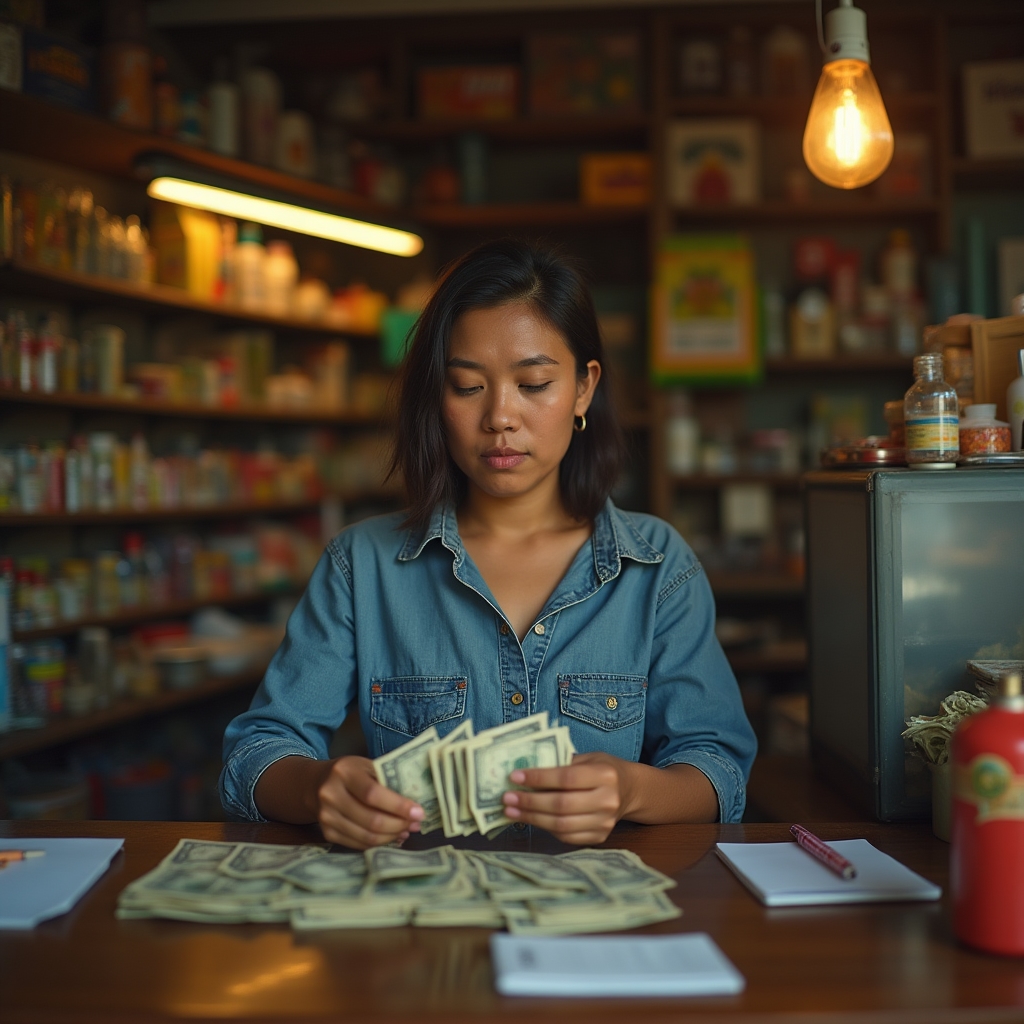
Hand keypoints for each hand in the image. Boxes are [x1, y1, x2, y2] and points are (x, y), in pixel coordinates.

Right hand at [316, 756, 423, 849]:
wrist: (315, 784)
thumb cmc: (350, 773)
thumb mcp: (365, 766)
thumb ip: (386, 780)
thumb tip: (414, 804)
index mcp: (344, 772)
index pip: (373, 793)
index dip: (398, 806)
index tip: (418, 812)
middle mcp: (331, 795)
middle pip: (371, 819)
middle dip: (399, 824)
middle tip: (416, 824)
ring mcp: (326, 816)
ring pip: (366, 836)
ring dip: (391, 836)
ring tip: (406, 831)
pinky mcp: (327, 833)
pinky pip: (358, 844)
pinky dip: (379, 843)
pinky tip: (391, 837)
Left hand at [500, 752, 632, 844]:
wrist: (630, 790)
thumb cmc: (603, 769)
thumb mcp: (589, 757)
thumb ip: (562, 762)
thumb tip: (525, 769)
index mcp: (605, 774)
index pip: (567, 778)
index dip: (539, 778)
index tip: (515, 777)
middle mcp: (608, 800)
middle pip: (562, 805)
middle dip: (530, 802)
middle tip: (507, 798)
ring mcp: (605, 822)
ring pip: (561, 825)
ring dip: (532, 818)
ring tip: (511, 811)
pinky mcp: (599, 837)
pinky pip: (566, 837)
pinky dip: (545, 828)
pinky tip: (530, 819)